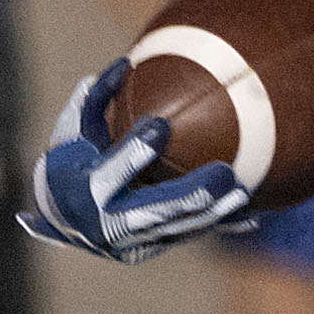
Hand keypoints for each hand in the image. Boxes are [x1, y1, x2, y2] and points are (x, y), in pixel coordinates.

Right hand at [18, 62, 246, 263]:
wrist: (63, 220)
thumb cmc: (71, 163)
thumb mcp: (72, 133)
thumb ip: (93, 102)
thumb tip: (124, 65)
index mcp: (81, 189)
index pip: (111, 171)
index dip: (134, 151)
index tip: (160, 125)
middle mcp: (104, 222)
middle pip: (151, 210)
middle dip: (189, 193)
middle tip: (224, 173)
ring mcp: (129, 241)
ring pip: (175, 228)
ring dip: (211, 213)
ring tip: (241, 193)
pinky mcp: (151, 247)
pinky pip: (189, 235)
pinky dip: (219, 226)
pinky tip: (250, 217)